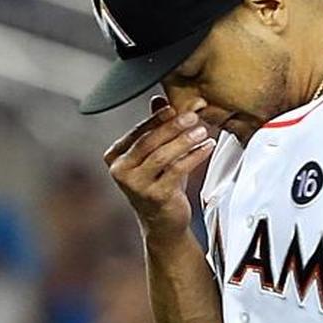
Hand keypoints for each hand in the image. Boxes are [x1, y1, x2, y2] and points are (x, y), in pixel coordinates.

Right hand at [103, 95, 215, 240]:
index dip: (159, 117)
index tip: (177, 106)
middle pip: (149, 141)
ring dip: (185, 140)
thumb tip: (159, 98)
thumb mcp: (156, 154)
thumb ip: (156, 127)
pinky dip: (194, 156)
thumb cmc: (159, 185)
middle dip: (174, 126)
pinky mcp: (155, 196)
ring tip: (202, 130)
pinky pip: (177, 170)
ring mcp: (136, 186)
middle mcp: (121, 171)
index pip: (138, 131)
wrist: (163, 223)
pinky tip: (207, 146)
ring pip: (163, 155)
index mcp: (115, 157)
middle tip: (193, 115)